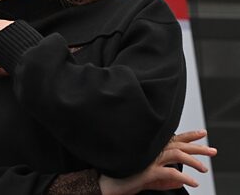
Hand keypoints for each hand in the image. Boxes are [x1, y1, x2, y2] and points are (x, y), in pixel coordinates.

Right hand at [99, 130, 216, 194]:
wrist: (105, 185)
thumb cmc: (121, 180)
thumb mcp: (148, 181)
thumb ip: (164, 180)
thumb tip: (180, 181)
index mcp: (149, 150)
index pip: (172, 140)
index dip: (188, 135)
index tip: (202, 133)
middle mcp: (149, 151)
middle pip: (177, 145)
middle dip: (197, 146)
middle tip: (212, 150)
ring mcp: (148, 160)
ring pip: (176, 155)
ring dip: (193, 161)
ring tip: (203, 169)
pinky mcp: (147, 171)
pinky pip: (171, 173)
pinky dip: (184, 177)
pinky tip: (192, 182)